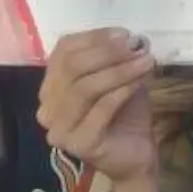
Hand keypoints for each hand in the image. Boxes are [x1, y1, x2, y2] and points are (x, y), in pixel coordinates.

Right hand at [38, 29, 158, 181]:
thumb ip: (119, 58)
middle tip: (137, 48)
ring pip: (84, 88)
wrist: (135, 157)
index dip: (94, 38)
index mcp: (51, 86)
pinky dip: (122, 91)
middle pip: (72, 67)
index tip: (125, 34)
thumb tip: (132, 38)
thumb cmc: (125, 115)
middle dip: (108, 53)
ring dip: (118, 71)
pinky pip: (99, 109)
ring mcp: (59, 128)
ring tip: (145, 62)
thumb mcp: (121, 79)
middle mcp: (47, 107)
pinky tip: (140, 83)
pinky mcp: (77, 144)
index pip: (63, 51)